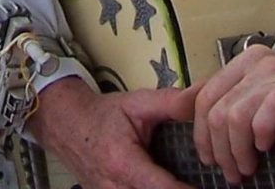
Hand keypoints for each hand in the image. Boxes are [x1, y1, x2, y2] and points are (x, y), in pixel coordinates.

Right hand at [26, 76, 193, 188]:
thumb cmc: (103, 115)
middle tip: (202, 185)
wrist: (67, 125)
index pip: (161, 187)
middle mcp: (113, 188)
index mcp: (123, 164)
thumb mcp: (138, 102)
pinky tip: (170, 185)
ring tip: (188, 184)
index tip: (207, 188)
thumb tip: (202, 95)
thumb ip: (171, 102)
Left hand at [190, 46, 274, 183]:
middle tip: (234, 171)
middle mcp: (258, 60)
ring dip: (238, 153)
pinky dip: (260, 139)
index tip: (211, 157)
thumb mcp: (254, 102)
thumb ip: (220, 101)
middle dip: (220, 151)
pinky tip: (269, 145)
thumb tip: (176, 106)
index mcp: (245, 61)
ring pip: (232, 119)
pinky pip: (260, 119)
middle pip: (216, 112)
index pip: (204, 97)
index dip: (201, 135)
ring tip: (250, 166)